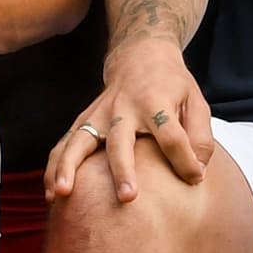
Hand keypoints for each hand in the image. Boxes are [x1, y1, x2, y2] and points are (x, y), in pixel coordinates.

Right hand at [46, 35, 214, 203]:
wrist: (140, 55)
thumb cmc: (172, 85)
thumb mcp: (197, 102)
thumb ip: (201, 137)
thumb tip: (195, 174)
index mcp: (156, 102)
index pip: (171, 136)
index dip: (185, 160)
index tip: (194, 179)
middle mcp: (124, 108)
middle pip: (121, 141)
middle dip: (123, 169)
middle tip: (127, 197)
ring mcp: (99, 113)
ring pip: (80, 140)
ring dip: (69, 167)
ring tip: (62, 194)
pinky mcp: (85, 119)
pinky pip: (66, 143)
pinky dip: (56, 166)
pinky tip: (52, 192)